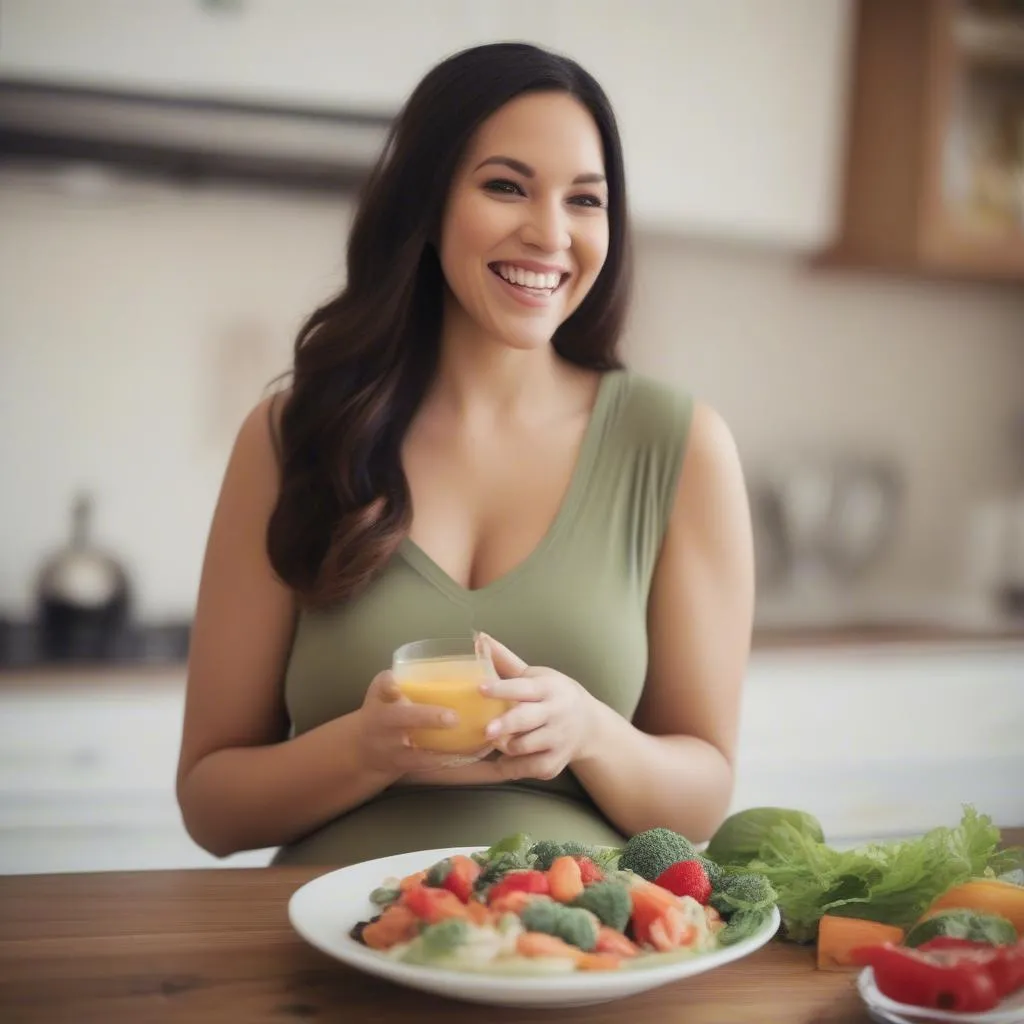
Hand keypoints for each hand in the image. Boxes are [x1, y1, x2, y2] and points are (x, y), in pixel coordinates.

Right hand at [356, 670, 486, 776]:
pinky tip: (469, 754)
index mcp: (380, 698)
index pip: (382, 686)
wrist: (360, 749)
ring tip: (472, 741)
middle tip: (453, 716)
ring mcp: (392, 746)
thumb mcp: (384, 691)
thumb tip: (453, 654)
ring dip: (444, 748)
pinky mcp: (402, 764)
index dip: (389, 685)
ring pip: (416, 749)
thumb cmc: (382, 709)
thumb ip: (408, 677)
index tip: (397, 684)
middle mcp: (384, 723)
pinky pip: (427, 764)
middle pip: (401, 718)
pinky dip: (448, 759)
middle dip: (428, 717)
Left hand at [477, 635, 599, 780]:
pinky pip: (528, 768)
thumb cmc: (553, 695)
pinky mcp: (554, 763)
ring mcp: (557, 739)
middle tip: (487, 730)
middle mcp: (555, 713)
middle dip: (507, 724)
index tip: (480, 688)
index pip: (522, 687)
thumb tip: (479, 637)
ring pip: (525, 746)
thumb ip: (505, 661)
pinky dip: (513, 766)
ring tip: (496, 741)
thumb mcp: (535, 676)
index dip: (501, 688)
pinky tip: (506, 760)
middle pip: (527, 719)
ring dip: (506, 746)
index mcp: (547, 688)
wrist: (589, 726)